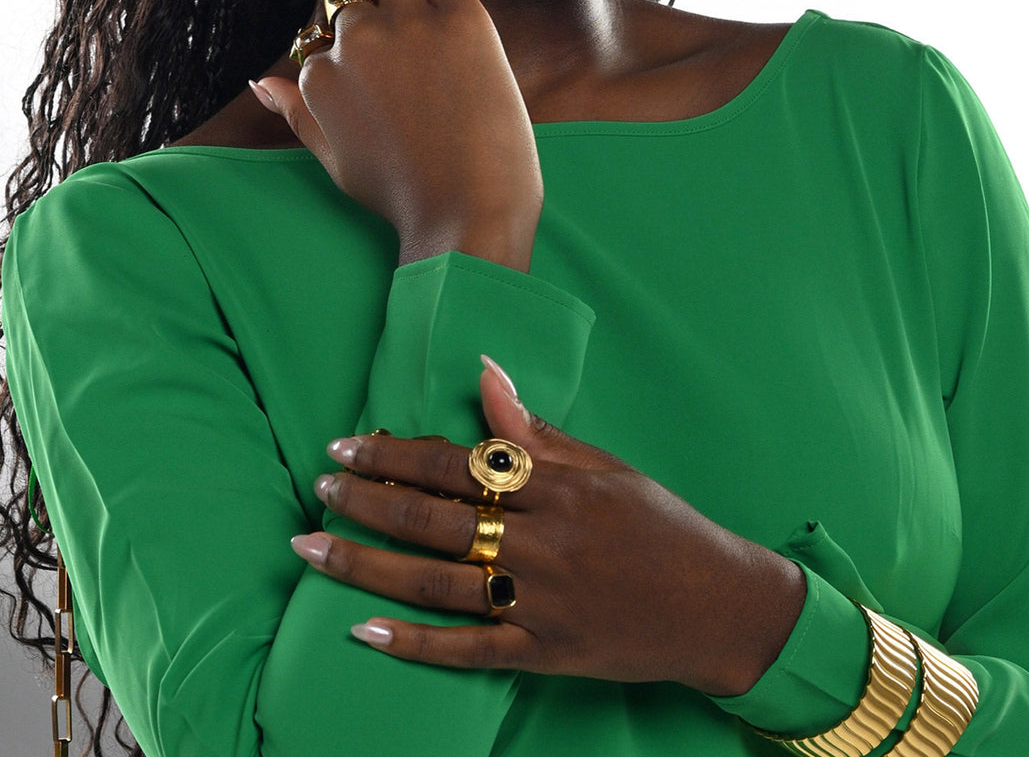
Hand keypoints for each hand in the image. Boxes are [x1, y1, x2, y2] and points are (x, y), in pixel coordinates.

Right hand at [254, 0, 541, 269]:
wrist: (465, 211)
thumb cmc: (401, 195)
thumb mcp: (333, 158)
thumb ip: (297, 113)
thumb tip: (260, 82)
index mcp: (323, 74)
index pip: (322, 29)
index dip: (330, 14)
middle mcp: (358, 39)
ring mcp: (411, 24)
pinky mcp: (463, 20)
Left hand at [290, 358, 806, 696]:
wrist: (717, 604)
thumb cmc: (660, 523)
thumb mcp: (604, 466)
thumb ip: (535, 430)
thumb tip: (485, 372)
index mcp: (557, 490)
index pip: (458, 465)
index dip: (396, 453)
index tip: (348, 442)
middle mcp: (544, 546)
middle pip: (435, 523)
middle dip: (367, 502)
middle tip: (320, 486)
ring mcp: (542, 605)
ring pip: (437, 585)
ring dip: (366, 566)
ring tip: (312, 549)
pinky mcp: (545, 655)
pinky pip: (468, 652)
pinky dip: (414, 644)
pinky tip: (363, 630)